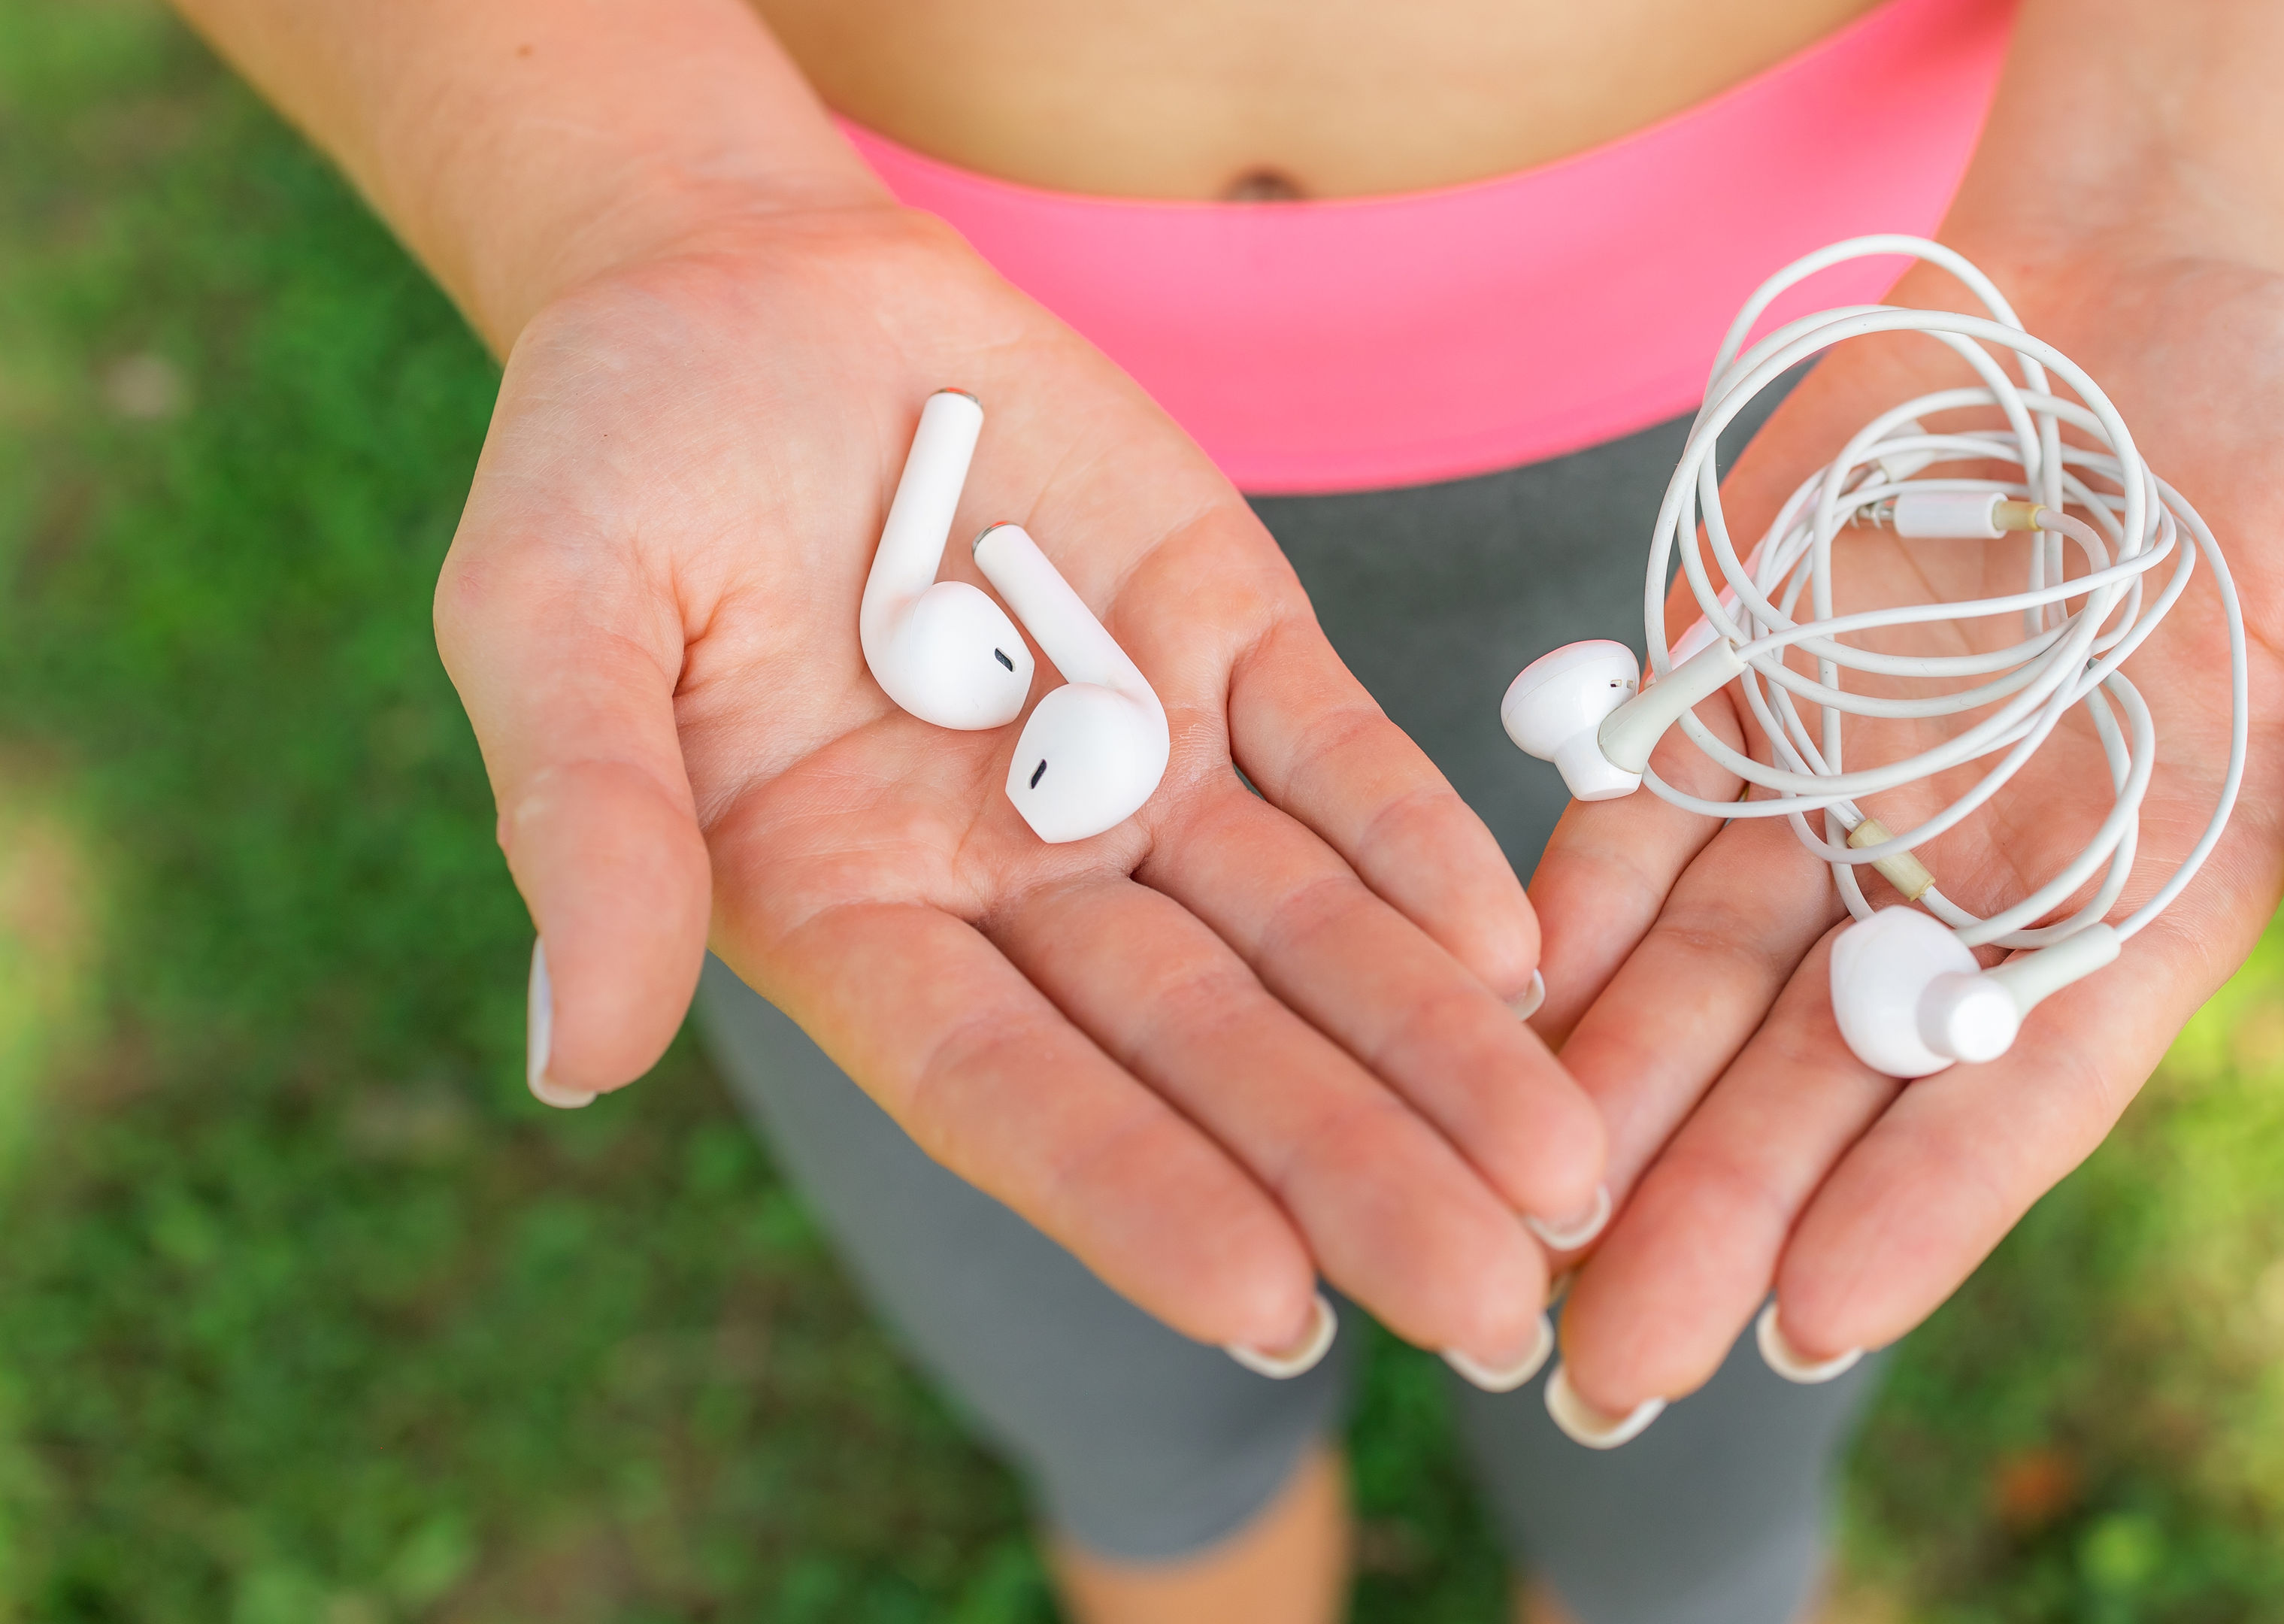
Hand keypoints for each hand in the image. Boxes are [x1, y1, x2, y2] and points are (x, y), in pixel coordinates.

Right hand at [438, 202, 1604, 1373]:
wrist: (746, 284)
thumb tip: (576, 1057)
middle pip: (1202, 1049)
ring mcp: (1139, 765)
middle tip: (1495, 1312)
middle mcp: (1015, 881)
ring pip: (1308, 935)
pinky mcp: (1230, 645)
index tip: (1268, 1302)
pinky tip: (1522, 951)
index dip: (1133, 1191)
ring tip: (1567, 1176)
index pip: (1007, 1089)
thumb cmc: (606, 461)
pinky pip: (1344, 760)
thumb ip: (592, 826)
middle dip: (1348, 1172)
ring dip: (1435, 1049)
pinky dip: (1426, 846)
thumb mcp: (550, 623)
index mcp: (849, 916)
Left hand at [1525, 245, 2283, 1419]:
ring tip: (1507, 1233)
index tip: (1809, 1319)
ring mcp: (1832, 797)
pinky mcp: (1723, 696)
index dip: (1919, 1200)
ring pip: (1701, 981)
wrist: (2132, 284)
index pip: (2016, 1087)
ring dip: (1609, 1101)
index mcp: (2134, 906)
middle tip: (1604, 1377)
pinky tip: (1492, 1006)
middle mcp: (1964, 886)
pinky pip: (1629, 824)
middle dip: (1714, 1213)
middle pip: (1824, 1078)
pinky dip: (1568, 912)